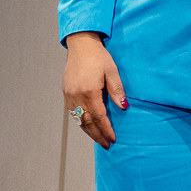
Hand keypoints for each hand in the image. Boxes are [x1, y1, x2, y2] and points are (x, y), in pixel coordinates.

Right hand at [63, 32, 126, 147]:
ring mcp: (69, 95)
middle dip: (97, 135)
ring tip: (98, 139)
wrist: (81, 45)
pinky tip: (87, 126)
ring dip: (88, 131)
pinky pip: (73, 113)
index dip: (106, 130)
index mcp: (89, 91)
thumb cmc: (98, 57)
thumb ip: (117, 90)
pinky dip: (80, 122)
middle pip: (87, 122)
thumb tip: (124, 107)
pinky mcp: (66, 93)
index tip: (113, 139)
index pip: (99, 117)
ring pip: (79, 120)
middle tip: (106, 145)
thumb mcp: (112, 71)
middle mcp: (77, 96)